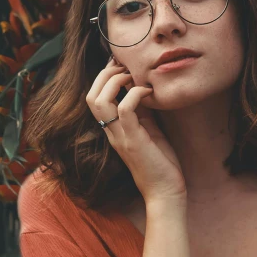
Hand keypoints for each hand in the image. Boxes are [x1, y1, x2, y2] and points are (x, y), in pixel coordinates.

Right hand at [87, 56, 186, 203]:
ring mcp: (120, 137)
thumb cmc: (160, 162)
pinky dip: (135, 94)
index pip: (94, 98)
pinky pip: (125, 110)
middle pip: (91, 96)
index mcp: (112, 130)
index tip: (121, 65)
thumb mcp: (149, 130)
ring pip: (100, 101)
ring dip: (115, 81)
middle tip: (125, 66)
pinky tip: (149, 91)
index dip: (103, 78)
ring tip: (132, 76)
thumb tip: (142, 88)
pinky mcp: (133, 141)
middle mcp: (111, 132)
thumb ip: (141, 112)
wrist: (165, 191)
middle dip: (105, 74)